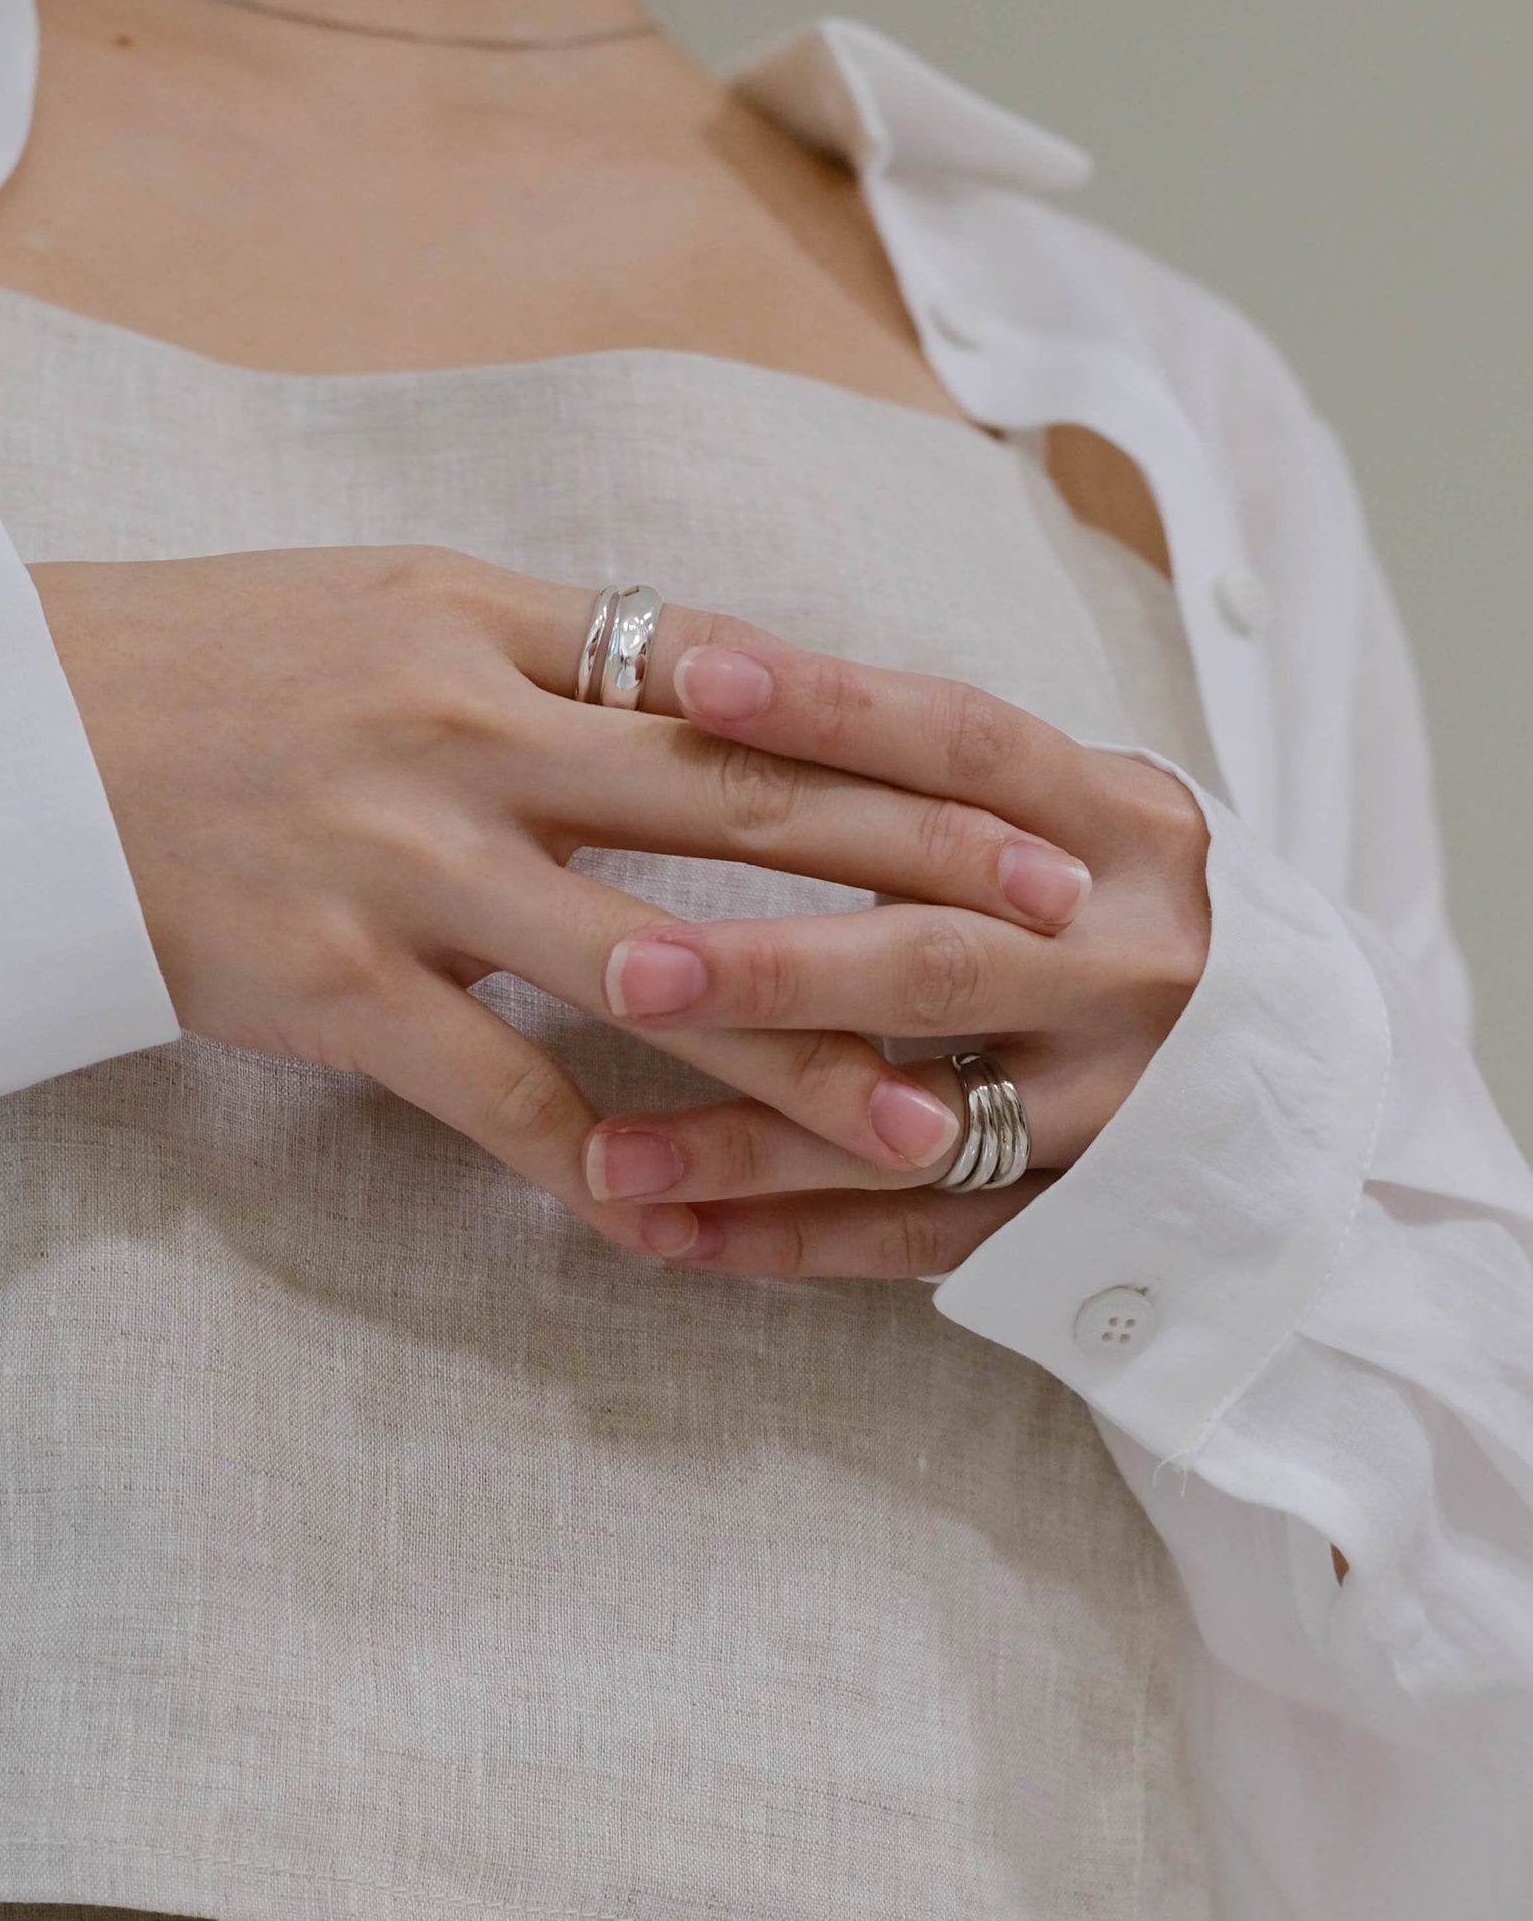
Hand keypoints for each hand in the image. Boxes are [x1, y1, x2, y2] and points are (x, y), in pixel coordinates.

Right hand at [30, 547, 1095, 1249]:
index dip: (896, 736)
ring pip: (645, 969)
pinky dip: (588, 1165)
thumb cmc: (196, 667)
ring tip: (919, 1127)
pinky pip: (491, 1092)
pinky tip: (671, 1230)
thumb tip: (703, 683)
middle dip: (916, 866)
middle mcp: (467, 726)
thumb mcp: (380, 607)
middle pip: (739, 800)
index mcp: (493, 619)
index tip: (1032, 781)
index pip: (741, 679)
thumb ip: (543, 650)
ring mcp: (400, 859)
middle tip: (1056, 923)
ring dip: (792, 1060)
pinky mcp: (329, 982)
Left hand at [577, 639, 1212, 1276]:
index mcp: (1120, 825)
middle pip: (931, 956)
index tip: (683, 676)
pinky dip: (795, 1244)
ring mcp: (1111, 1099)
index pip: (962, 748)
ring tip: (605, 1160)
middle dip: (769, 970)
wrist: (1315, 1064)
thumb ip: (930, 778)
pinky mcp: (1083, 1210)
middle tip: (619, 974)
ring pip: (915, 1123)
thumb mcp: (1071, 813)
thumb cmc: (1119, 903)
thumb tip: (705, 688)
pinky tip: (675, 1243)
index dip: (827, 708)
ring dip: (750, 1145)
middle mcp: (1126, 961)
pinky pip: (923, 1240)